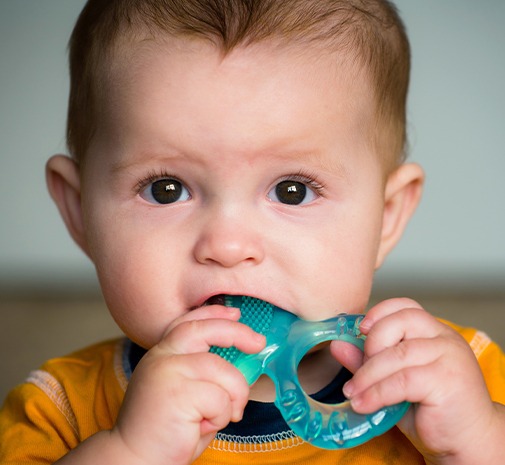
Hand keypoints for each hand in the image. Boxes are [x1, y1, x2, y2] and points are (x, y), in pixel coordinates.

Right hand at [110, 304, 265, 464]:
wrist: (135, 461)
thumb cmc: (166, 432)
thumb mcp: (185, 392)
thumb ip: (204, 373)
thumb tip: (242, 360)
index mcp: (162, 355)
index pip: (189, 323)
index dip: (213, 314)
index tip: (235, 313)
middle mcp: (162, 357)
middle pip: (206, 330)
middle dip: (237, 333)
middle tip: (258, 343)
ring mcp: (168, 372)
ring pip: (223, 370)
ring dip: (232, 396)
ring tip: (219, 417)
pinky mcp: (178, 393)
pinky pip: (220, 398)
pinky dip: (221, 416)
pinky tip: (201, 427)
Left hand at [332, 298, 504, 464]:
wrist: (467, 442)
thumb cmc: (430, 409)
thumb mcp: (393, 380)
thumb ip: (368, 360)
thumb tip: (337, 344)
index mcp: (434, 332)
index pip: (406, 306)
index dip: (379, 312)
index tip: (359, 330)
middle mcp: (445, 338)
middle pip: (400, 322)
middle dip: (371, 345)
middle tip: (358, 372)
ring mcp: (449, 357)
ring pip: (397, 354)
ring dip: (367, 375)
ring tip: (353, 393)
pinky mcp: (447, 381)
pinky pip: (402, 380)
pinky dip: (377, 393)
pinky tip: (364, 404)